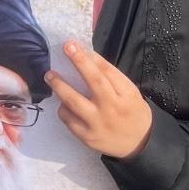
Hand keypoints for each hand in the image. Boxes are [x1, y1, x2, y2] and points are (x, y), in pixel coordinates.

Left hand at [45, 41, 152, 159]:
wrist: (139, 145)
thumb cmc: (133, 113)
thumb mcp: (130, 93)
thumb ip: (112, 78)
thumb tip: (88, 57)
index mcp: (126, 95)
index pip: (107, 72)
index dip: (89, 58)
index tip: (73, 45)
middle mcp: (112, 108)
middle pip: (93, 82)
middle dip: (78, 63)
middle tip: (64, 49)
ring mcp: (98, 124)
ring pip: (74, 102)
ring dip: (59, 86)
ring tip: (49, 76)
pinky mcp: (87, 137)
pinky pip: (68, 119)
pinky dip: (63, 109)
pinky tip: (63, 103)